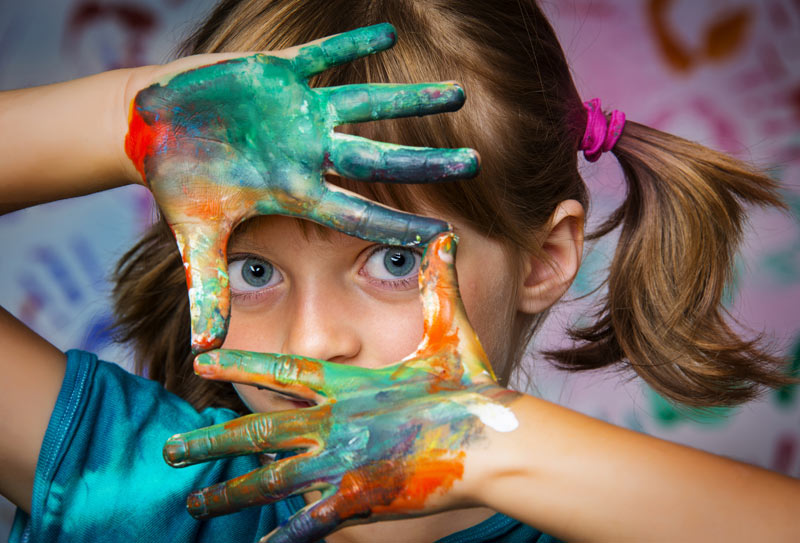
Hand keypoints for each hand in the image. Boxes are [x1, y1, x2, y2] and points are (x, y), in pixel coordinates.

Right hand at [124, 23, 479, 351]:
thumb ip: (207, 285)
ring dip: (410, 99)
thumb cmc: (179, 182)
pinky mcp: (277, 73)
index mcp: (294, 191)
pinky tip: (388, 34)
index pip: (357, 212)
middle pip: (379, 160)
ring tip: (458, 91)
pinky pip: (322, 54)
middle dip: (427, 162)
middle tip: (476, 162)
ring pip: (365, 104)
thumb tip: (204, 350)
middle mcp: (307, 153)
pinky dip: (351, 43)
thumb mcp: (195, 234)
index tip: (444, 236)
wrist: (154, 131)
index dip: (399, 224)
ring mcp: (298, 113)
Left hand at [163, 232, 520, 542]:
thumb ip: (438, 285)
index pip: (280, 371)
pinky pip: (311, 523)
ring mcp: (342, 464)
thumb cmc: (471, 385)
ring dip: (230, 494)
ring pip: (271, 482)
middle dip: (209, 441)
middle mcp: (334, 423)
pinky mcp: (360, 501)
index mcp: (349, 384)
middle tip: (168, 450)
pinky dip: (283, 536)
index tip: (199, 364)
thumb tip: (445, 236)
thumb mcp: (450, 330)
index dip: (237, 365)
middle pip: (258, 433)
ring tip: (193, 505)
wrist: (493, 441)